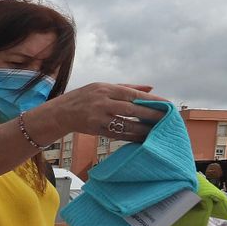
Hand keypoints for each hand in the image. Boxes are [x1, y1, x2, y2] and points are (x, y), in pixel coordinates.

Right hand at [37, 83, 170, 142]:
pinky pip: (117, 134)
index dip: (151, 100)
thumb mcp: (102, 87)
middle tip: (167, 120)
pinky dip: (131, 137)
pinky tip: (141, 138)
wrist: (59, 112)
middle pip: (132, 109)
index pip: (133, 94)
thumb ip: (127, 87)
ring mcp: (97, 117)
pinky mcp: (94, 129)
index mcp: (105, 88)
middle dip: (151, 115)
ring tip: (157, 132)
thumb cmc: (84, 97)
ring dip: (143, 129)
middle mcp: (101, 102)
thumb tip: (151, 88)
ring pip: (126, 124)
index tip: (167, 105)